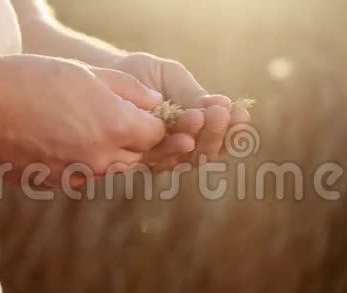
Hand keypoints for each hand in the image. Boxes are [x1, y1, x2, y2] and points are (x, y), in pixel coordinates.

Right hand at [0, 54, 165, 186]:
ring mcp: (80, 176)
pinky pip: (83, 176)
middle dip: (134, 140)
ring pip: (111, 168)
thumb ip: (130, 90)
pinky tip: (61, 140)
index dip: (153, 122)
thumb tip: (156, 102)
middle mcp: (103, 158)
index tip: (140, 112)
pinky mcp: (58, 184)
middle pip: (137, 156)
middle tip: (113, 118)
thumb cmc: (35, 81)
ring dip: (109, 152)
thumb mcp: (89, 73)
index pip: (156, 135)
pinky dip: (82, 162)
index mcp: (116, 126)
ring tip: (83, 127)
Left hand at [109, 53, 250, 170]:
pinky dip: (172, 151)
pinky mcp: (141, 163)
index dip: (233, 127)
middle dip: (217, 132)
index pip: (222, 132)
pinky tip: (182, 138)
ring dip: (198, 141)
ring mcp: (164, 156)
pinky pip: (160, 162)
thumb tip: (225, 104)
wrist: (106, 78)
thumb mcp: (172, 77)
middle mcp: (185, 144)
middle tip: (220, 113)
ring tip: (199, 118)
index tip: (241, 113)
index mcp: (200, 125)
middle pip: (209, 149)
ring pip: (188, 158)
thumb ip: (193, 95)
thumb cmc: (144, 75)